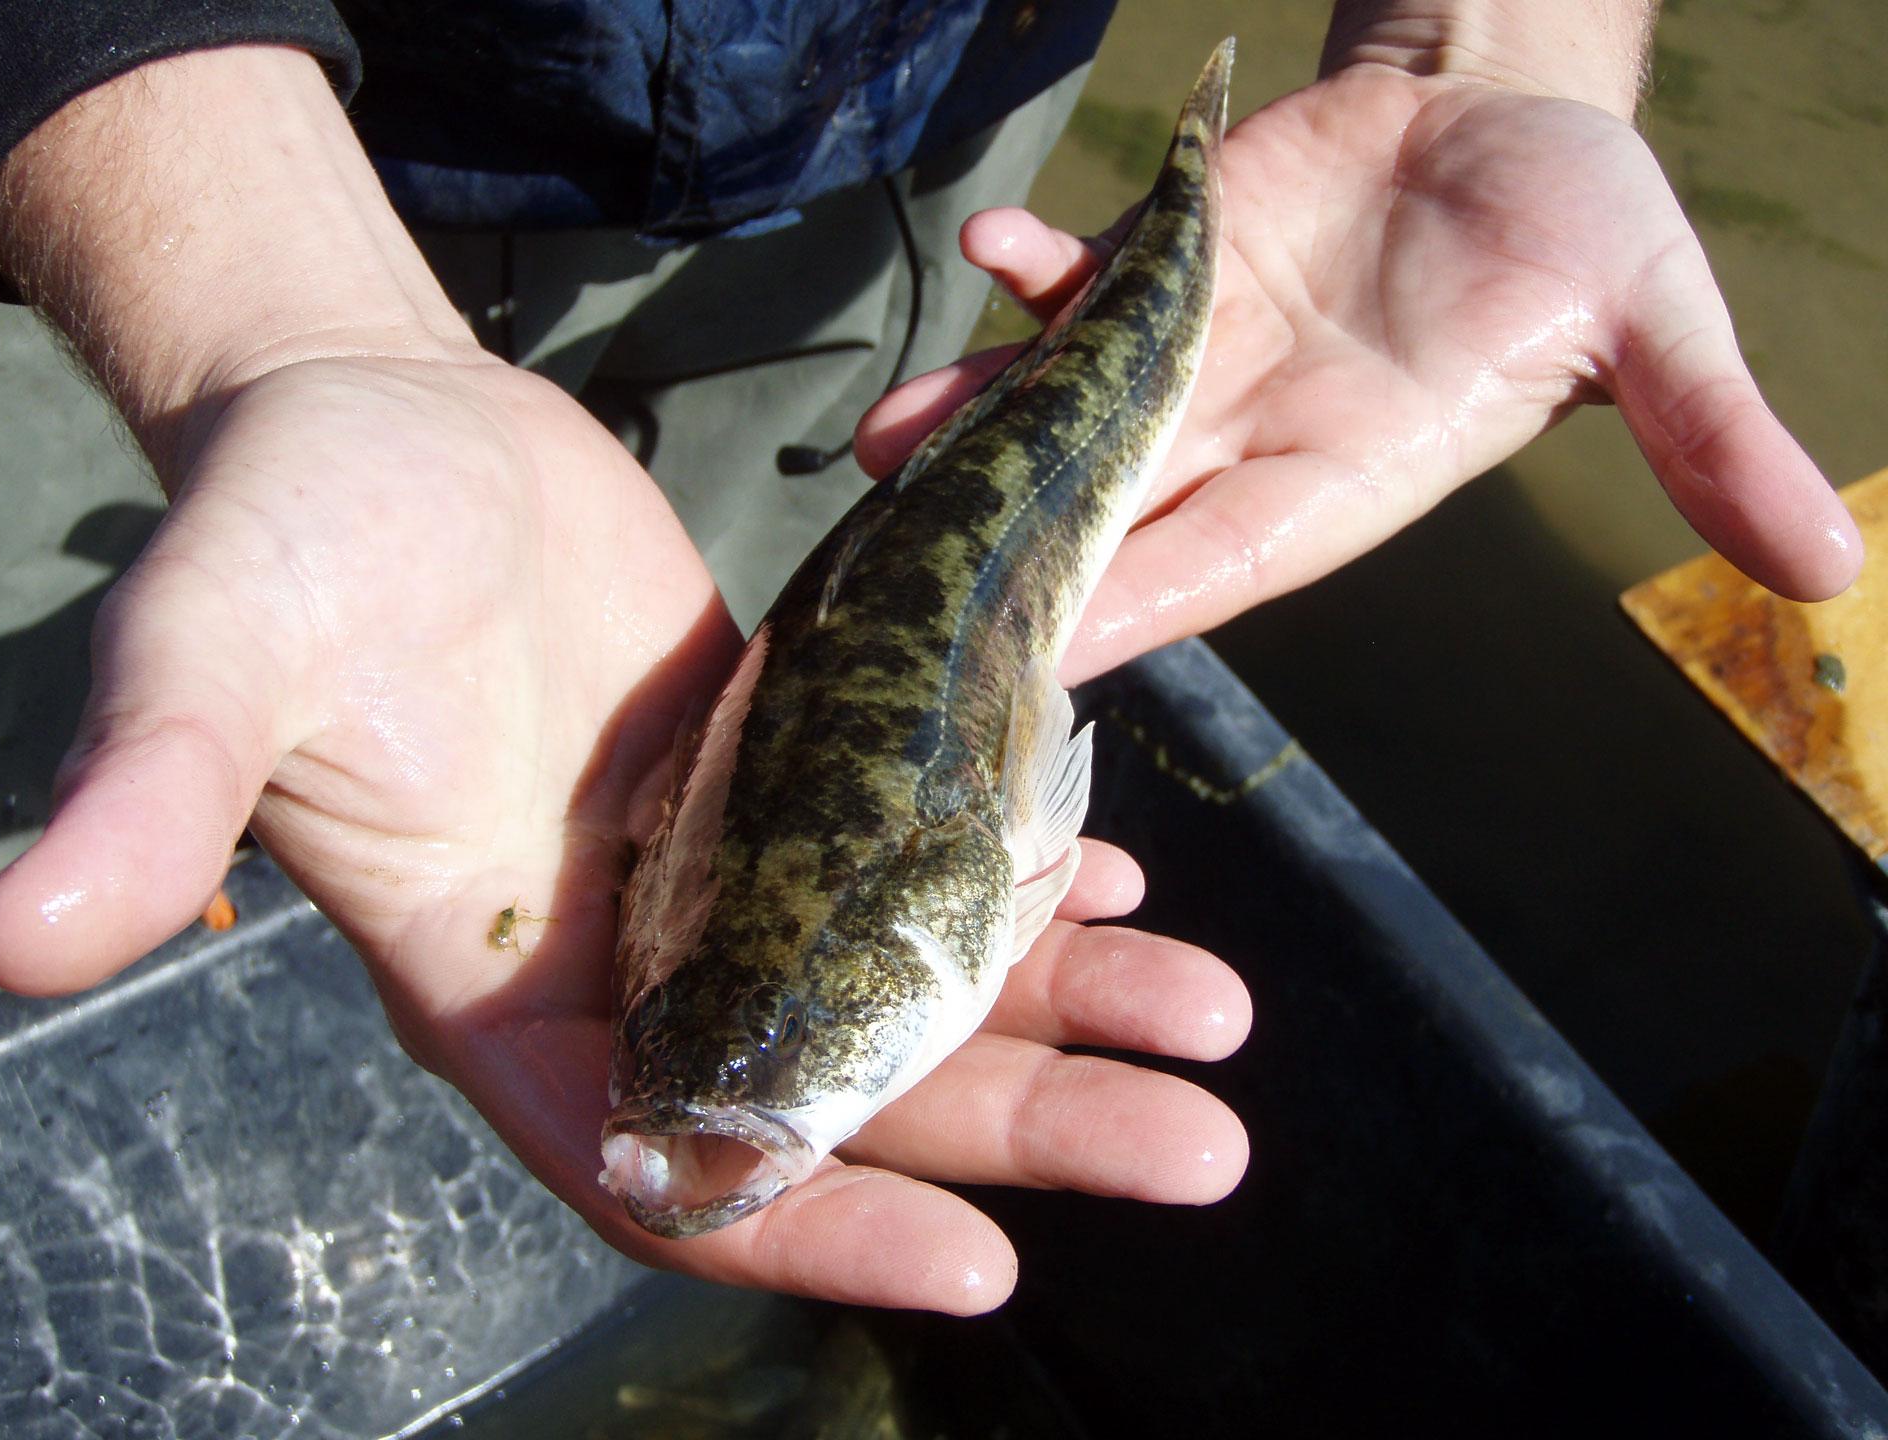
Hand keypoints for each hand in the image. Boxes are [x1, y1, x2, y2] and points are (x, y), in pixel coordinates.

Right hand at [0, 349, 1248, 1311]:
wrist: (382, 421)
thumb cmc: (288, 530)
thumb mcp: (215, 648)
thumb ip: (153, 790)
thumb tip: (7, 931)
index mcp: (497, 995)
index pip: (667, 1168)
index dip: (813, 1227)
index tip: (981, 1270)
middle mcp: (628, 965)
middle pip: (845, 1094)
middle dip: (1019, 1129)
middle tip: (1201, 1145)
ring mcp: (715, 880)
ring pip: (907, 987)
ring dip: (1063, 1014)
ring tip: (1220, 1021)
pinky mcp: (774, 785)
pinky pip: (913, 866)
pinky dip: (1022, 889)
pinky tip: (1123, 889)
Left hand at [858, 63, 1863, 682]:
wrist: (1513, 118)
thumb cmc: (1580, 230)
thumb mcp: (1653, 325)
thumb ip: (1705, 436)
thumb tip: (1833, 564)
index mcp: (1346, 479)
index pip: (1229, 560)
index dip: (1146, 604)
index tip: (1052, 652)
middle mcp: (1248, 434)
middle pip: (1115, 504)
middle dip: (1016, 542)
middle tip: (907, 584)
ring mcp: (1192, 351)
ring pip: (1071, 403)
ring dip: (982, 417)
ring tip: (884, 440)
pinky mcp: (1168, 265)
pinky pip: (1088, 276)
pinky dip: (1040, 268)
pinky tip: (991, 249)